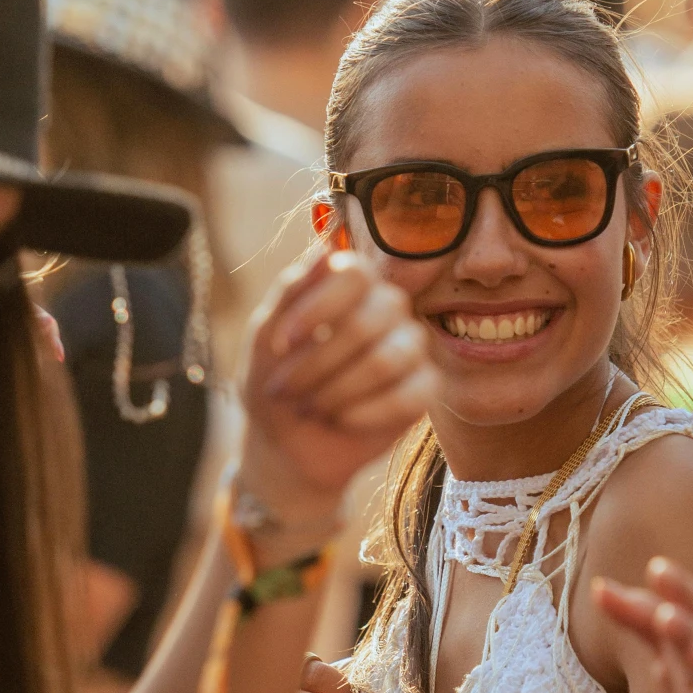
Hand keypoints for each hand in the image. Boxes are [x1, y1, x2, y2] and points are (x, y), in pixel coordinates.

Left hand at [237, 250, 437, 518]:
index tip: (282, 344)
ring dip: (335, 391)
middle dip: (315, 365)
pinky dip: (364, 413)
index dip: (317, 309)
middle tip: (284, 390)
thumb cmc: (275, 380)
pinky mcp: (426, 388)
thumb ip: (291, 291)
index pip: (354, 275)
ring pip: (387, 361)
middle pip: (366, 322)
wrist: (287, 444)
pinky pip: (409, 396)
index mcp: (352, 283)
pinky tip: (339, 421)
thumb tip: (327, 249)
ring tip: (310, 407)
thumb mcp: (266, 337)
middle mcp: (388, 307)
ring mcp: (411, 346)